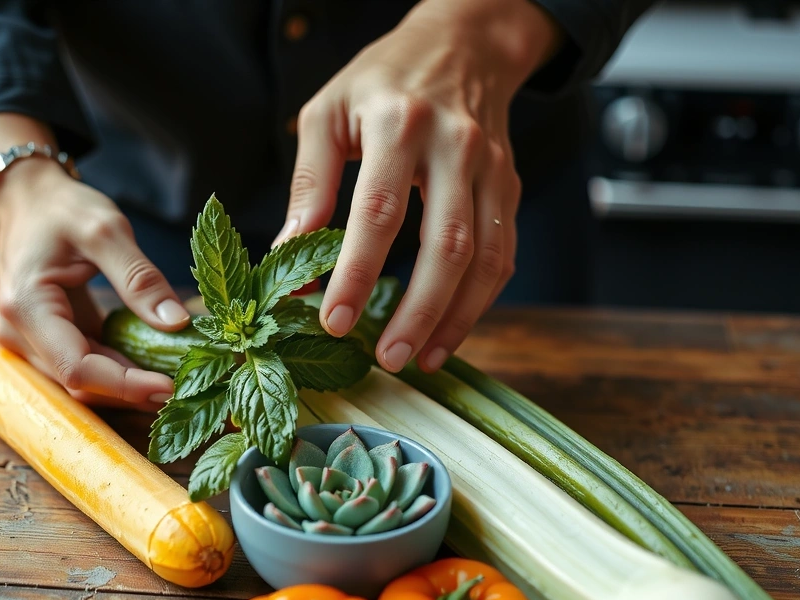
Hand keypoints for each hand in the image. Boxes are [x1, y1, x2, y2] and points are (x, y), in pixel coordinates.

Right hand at [0, 158, 191, 408]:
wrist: (24, 199)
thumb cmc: (60, 208)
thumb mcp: (105, 230)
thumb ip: (140, 278)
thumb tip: (177, 323)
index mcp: (26, 307)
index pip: (77, 367)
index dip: (125, 385)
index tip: (170, 386)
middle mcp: (18, 335)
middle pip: (79, 383)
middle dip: (132, 391)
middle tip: (187, 385)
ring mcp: (28, 342)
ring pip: (83, 382)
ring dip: (128, 385)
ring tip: (178, 377)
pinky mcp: (45, 341)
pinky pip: (85, 365)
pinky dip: (119, 369)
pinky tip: (154, 364)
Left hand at [277, 0, 560, 371]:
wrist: (465, 41)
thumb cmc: (384, 78)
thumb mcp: (328, 111)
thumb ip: (310, 182)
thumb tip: (289, 253)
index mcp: (398, 124)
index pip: (378, 212)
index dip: (356, 272)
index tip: (335, 320)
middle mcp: (454, 147)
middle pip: (446, 245)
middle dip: (418, 311)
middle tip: (389, 358)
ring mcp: (491, 169)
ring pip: (485, 258)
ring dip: (456, 318)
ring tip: (421, 358)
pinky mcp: (510, 187)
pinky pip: (502, 254)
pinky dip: (480, 300)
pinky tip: (450, 330)